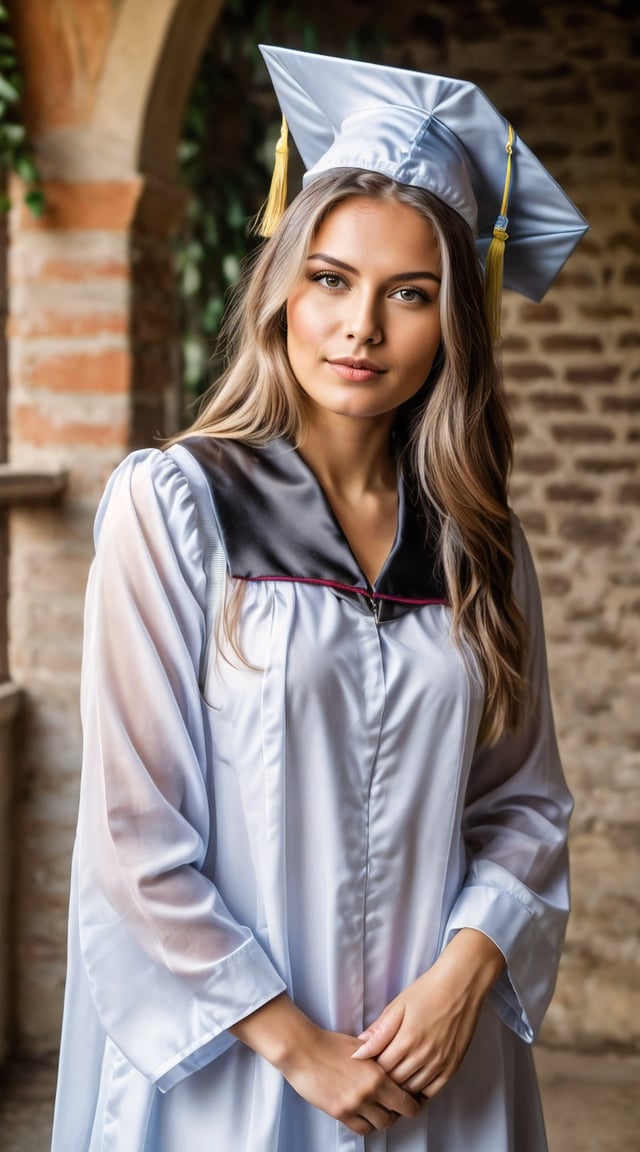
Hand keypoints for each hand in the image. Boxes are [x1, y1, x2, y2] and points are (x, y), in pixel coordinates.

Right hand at [231, 994, 421, 1134]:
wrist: (304, 1050)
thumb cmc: (330, 1044)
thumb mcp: (362, 1047)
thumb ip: (380, 1060)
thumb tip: (394, 1068)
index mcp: (378, 1074)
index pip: (407, 1101)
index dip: (413, 1103)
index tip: (412, 1101)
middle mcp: (370, 1092)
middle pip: (396, 1116)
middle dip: (398, 1112)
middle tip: (394, 1106)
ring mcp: (354, 1105)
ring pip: (380, 1125)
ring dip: (381, 1118)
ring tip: (377, 1109)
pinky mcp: (340, 1113)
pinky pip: (361, 1128)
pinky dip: (365, 1124)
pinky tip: (363, 1113)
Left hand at [352, 929, 504, 1098]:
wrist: (461, 986)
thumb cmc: (427, 991)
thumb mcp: (398, 1006)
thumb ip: (379, 1031)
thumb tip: (359, 1051)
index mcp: (406, 1040)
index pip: (380, 1069)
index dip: (370, 1070)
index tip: (367, 1067)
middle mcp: (423, 1056)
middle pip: (395, 1082)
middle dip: (382, 1081)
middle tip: (376, 1076)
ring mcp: (439, 1064)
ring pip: (411, 1090)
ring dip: (399, 1089)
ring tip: (391, 1082)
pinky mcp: (452, 1067)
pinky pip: (432, 1092)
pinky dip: (419, 1094)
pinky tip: (411, 1088)